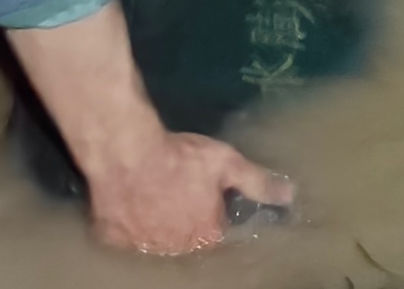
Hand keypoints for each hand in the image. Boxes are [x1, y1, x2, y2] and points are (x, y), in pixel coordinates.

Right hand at [85, 128, 294, 255]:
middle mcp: (175, 250)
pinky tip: (132, 201)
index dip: (214, 212)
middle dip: (186, 219)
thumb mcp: (226, 163)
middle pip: (186, 238)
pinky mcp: (114, 240)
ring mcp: (142, 248)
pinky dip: (130, 223)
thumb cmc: (181, 158)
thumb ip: (257, 182)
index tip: (206, 195)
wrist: (127, 152)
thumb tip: (289, 195)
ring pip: (155, 238)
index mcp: (206, 237)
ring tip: (156, 194)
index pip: (217, 233)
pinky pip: (126, 236)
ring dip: (159, 223)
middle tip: (179, 189)